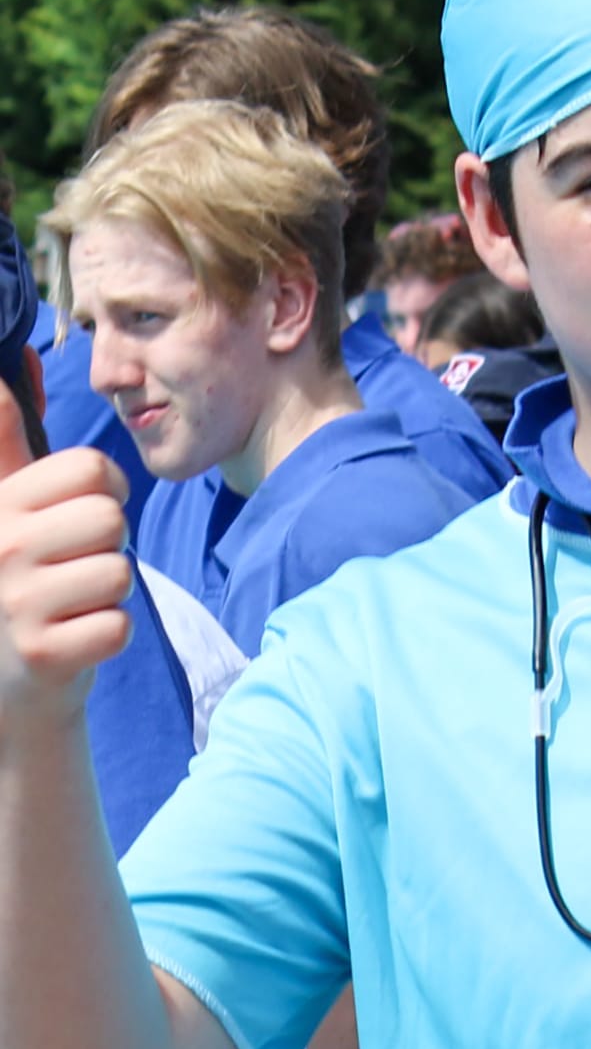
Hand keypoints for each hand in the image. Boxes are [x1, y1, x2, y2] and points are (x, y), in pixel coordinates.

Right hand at [0, 385, 132, 724]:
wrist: (6, 683)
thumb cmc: (20, 582)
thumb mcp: (7, 507)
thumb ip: (10, 441)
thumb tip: (10, 364)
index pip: (90, 469)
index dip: (105, 490)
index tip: (84, 513)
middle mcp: (0, 546)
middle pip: (111, 519)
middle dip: (109, 544)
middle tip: (77, 566)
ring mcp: (17, 603)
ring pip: (119, 572)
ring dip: (110, 593)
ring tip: (74, 602)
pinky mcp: (43, 653)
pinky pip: (119, 625)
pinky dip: (110, 634)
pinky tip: (76, 637)